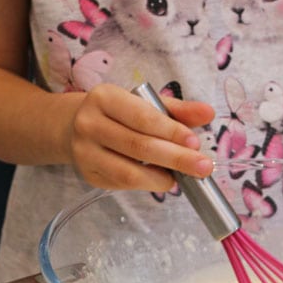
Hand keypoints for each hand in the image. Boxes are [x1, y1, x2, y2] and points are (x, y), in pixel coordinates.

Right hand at [65, 84, 214, 190]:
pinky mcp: (89, 175)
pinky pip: (122, 185)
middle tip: (203, 166)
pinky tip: (163, 179)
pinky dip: (148, 184)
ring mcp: (85, 152)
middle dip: (176, 158)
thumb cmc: (119, 113)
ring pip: (128, 172)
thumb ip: (177, 110)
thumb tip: (208, 113)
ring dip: (162, 177)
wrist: (74, 126)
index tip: (195, 142)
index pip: (142, 117)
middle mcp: (89, 124)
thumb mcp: (145, 103)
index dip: (171, 131)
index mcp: (105, 97)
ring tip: (183, 177)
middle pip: (138, 146)